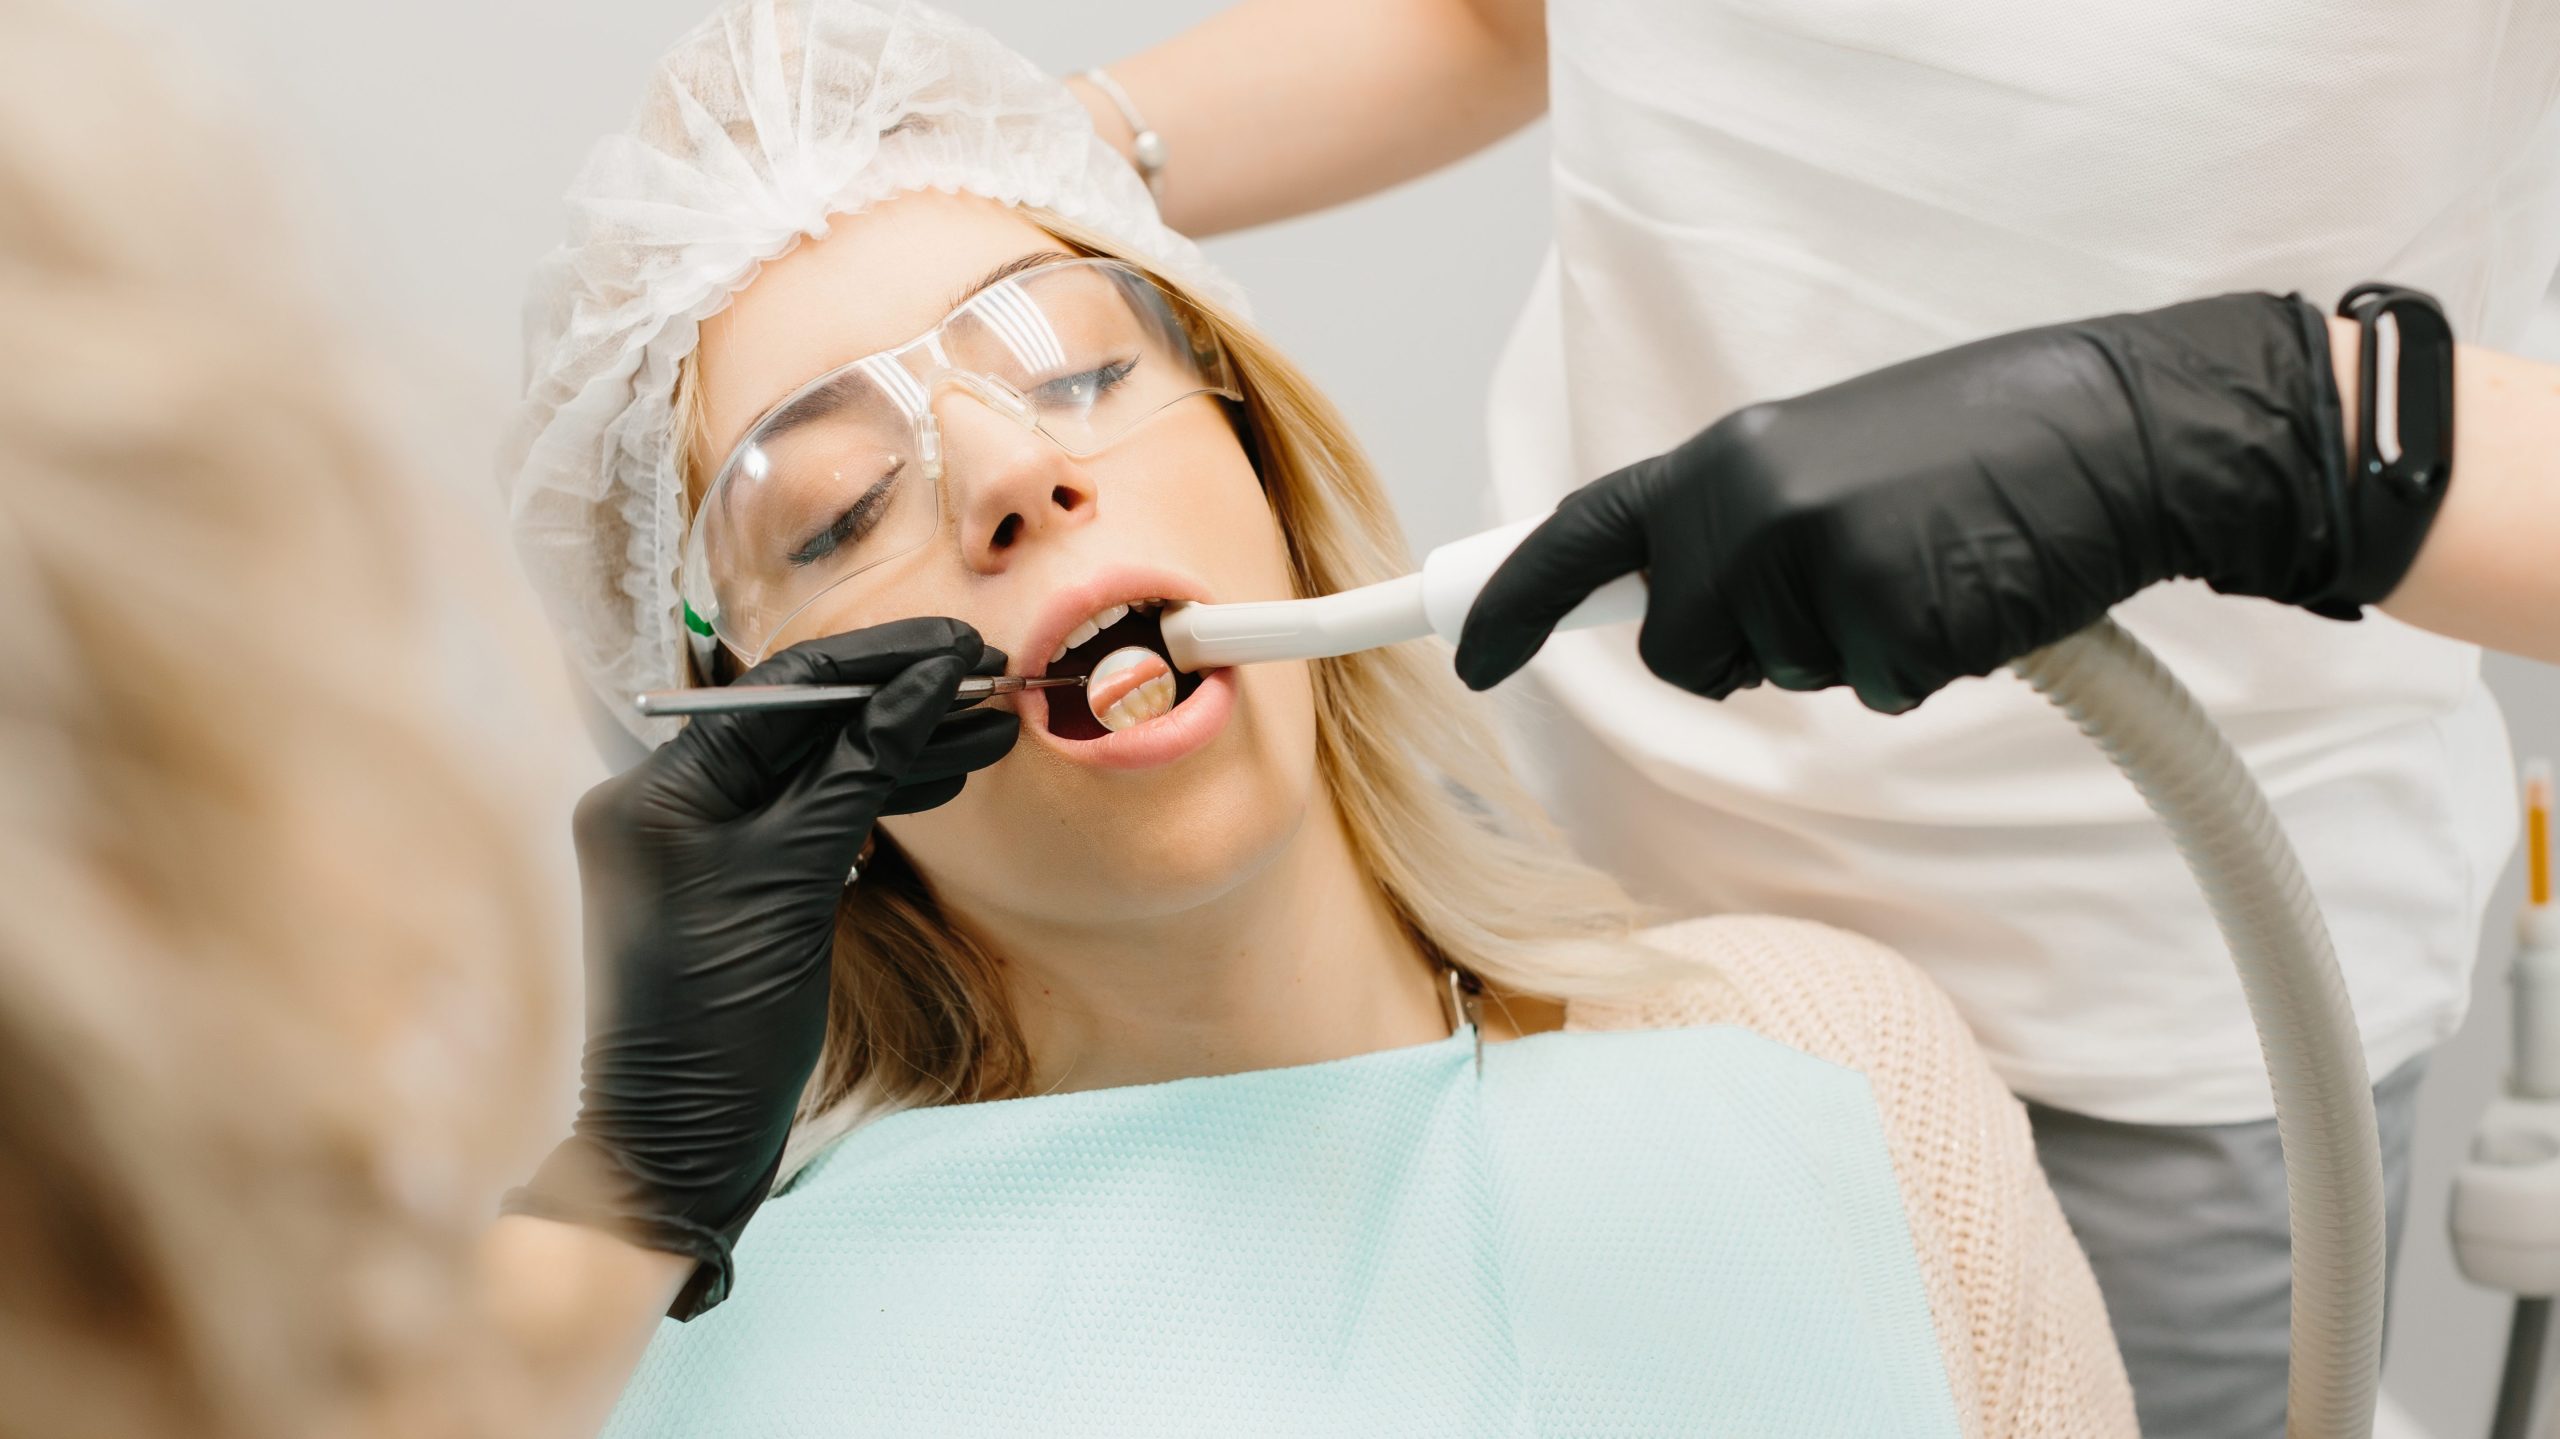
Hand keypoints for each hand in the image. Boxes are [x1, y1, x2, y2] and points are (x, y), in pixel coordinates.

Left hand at [505, 617, 1015, 1316]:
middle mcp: (669, 800)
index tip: (962, 646)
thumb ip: (857, 771)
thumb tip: (927, 682)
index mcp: (659, 787)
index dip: (881, 663)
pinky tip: (944, 778)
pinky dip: (875, 798)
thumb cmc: (718, 1020)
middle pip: (803, 723)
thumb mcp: (795, 880)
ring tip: (991, 731)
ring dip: (902, 748)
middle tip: (992, 681)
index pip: (783, 691)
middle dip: (900, 701)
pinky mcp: (736, 881)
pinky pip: (811, 817)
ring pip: (817, 770)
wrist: (681, 1143)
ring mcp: (701, 842)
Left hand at [1455, 292, 2371, 713]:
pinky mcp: (1887, 618)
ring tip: (1930, 562)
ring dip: (1854, 650)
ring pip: (1784, 678)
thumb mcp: (1830, 452)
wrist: (2127, 425)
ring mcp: (1812, 560)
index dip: (1515, 599)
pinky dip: (1928, 666)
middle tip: (1858, 579)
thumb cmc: (1985, 443)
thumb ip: (1742, 514)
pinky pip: (1879, 693)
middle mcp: (1748, 500)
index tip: (1467, 651)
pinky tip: (1976, 592)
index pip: (1586, 534)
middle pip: (1684, 653)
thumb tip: (1680, 602)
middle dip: (1750, 652)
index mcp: (1727, 452)